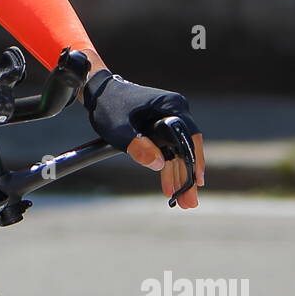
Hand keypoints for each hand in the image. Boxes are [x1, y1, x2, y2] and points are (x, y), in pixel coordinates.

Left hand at [82, 69, 205, 208]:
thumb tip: (159, 164)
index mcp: (171, 106)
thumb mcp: (119, 129)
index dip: (195, 161)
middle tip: (190, 203)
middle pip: (187, 148)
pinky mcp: (160, 127)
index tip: (197, 182)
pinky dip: (167, 168)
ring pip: (178, 152)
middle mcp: (175, 111)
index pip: (190, 137)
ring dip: (178, 176)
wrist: (97, 92)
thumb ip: (137, 146)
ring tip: (183, 202)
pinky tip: (168, 187)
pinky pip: (168, 150)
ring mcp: (168, 119)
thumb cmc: (109, 106)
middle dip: (187, 177)